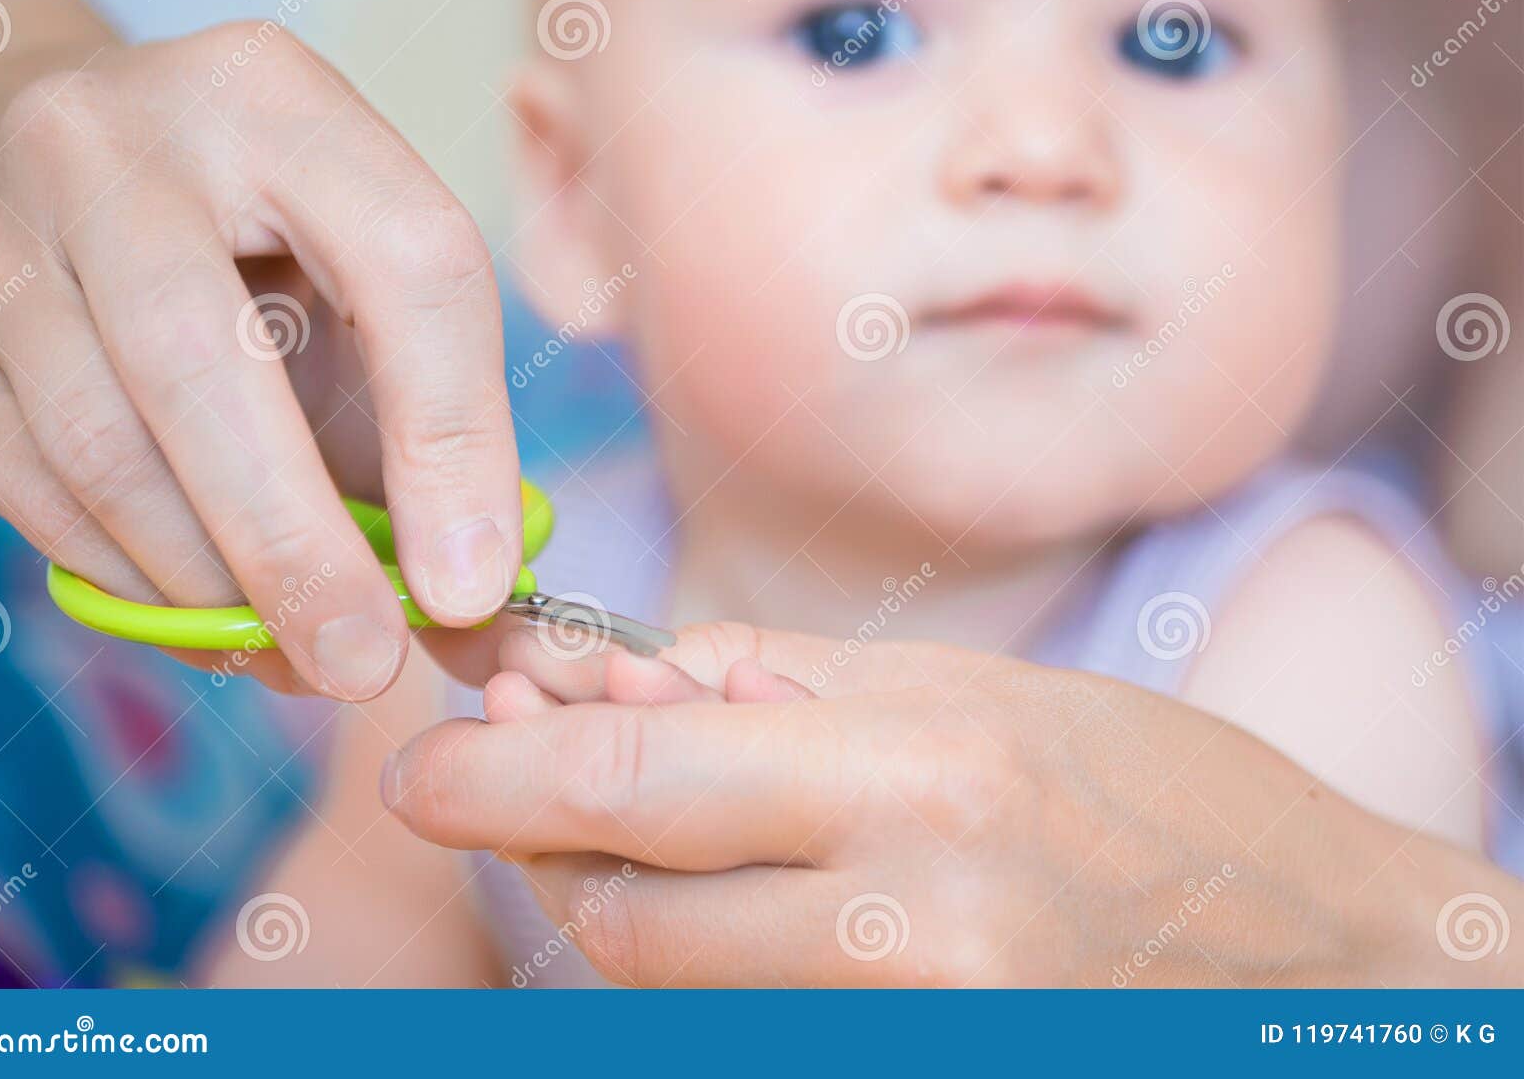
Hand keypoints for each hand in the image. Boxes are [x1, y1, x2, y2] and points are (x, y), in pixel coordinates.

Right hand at [0, 22, 521, 699]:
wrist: (36, 165)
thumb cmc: (244, 240)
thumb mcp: (353, 273)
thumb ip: (427, 416)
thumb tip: (474, 605)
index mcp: (272, 99)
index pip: (409, 261)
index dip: (454, 438)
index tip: (475, 586)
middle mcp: (111, 144)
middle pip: (206, 368)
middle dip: (296, 549)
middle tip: (365, 667)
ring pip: (106, 452)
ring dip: (213, 588)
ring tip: (298, 653)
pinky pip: (36, 495)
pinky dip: (136, 583)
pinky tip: (206, 614)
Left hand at [383, 623, 1521, 986]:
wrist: (1302, 951)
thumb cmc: (1151, 786)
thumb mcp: (970, 686)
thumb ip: (777, 684)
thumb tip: (616, 684)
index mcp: (920, 780)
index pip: (639, 787)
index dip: (498, 779)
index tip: (422, 765)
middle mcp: (906, 931)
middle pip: (623, 914)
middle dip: (543, 845)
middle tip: (518, 772)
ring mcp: (912, 1033)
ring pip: (670, 982)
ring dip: (617, 899)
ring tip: (638, 814)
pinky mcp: (914, 1071)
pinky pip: (745, 1019)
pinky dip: (704, 955)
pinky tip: (727, 883)